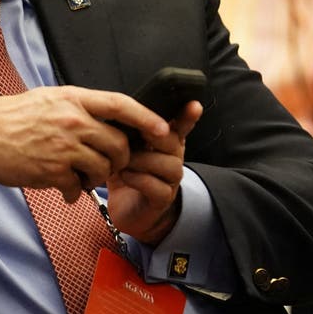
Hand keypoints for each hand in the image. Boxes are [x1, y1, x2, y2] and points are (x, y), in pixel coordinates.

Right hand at [0, 86, 168, 201]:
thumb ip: (77, 108)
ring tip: (78, 175)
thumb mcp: (47, 99)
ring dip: (95, 177)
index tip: (163, 129)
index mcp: (73, 99)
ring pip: (103, 168)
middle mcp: (73, 120)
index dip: (146, 118)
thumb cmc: (9, 117)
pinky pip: (77, 187)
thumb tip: (102, 120)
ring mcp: (64, 146)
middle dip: (118, 159)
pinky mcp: (53, 170)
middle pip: (118, 144)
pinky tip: (60, 187)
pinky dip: (71, 191)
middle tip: (105, 164)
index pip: (121, 105)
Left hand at [106, 101, 202, 244]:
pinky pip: (157, 186)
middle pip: (172, 141)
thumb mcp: (125, 146)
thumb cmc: (126, 171)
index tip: (194, 104)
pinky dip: (139, 179)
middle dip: (153, 134)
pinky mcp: (162, 199)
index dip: (188, 116)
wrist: (127, 208)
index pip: (181, 126)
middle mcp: (173, 158)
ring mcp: (171, 180)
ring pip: (167, 164)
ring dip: (142, 160)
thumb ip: (127, 129)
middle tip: (134, 131)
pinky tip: (125, 175)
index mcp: (166, 142)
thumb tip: (118, 108)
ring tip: (122, 160)